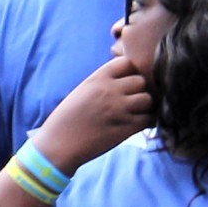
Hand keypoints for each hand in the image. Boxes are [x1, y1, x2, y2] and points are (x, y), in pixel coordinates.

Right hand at [33, 50, 153, 173]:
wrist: (59, 145)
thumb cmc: (66, 119)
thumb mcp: (82, 91)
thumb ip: (102, 83)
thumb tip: (123, 80)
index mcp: (97, 79)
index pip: (127, 62)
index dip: (130, 71)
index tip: (126, 82)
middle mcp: (110, 90)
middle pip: (141, 81)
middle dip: (138, 90)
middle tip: (132, 100)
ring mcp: (119, 109)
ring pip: (147, 99)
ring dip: (144, 106)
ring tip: (136, 113)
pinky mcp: (126, 128)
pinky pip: (148, 119)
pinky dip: (146, 122)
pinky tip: (137, 125)